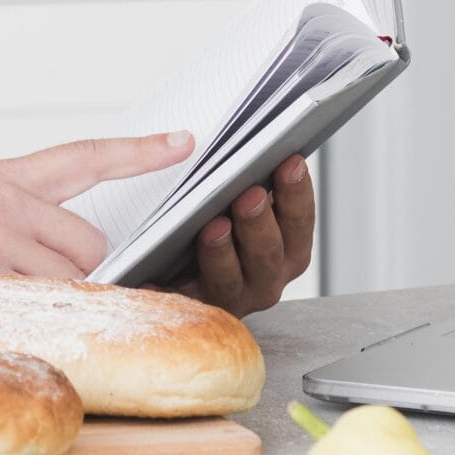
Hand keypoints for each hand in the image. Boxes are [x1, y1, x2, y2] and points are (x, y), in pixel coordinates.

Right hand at [0, 131, 195, 290]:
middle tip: (23, 284)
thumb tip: (77, 256)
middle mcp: (5, 199)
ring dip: (51, 300)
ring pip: (71, 279)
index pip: (84, 156)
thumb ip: (17, 217)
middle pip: (90, 244)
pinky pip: (42, 307)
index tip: (184, 142)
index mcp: (1, 177)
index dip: (139, 152)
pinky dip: (31, 320)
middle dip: (74, 273)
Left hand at [168, 154, 313, 317]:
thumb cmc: (204, 221)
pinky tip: (156, 273)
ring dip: (223, 252)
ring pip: (229, 280)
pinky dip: (172, 289)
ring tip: (213, 226)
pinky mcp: (190, 310)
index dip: (297, 194)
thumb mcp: (229, 196)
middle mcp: (263, 278)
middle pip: (270, 256)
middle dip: (261, 223)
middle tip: (250, 194)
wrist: (163, 262)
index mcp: (284, 248)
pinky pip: (182, 303)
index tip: (290, 162)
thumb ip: (239, 176)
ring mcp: (229, 297)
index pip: (299, 223)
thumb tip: (236, 144)